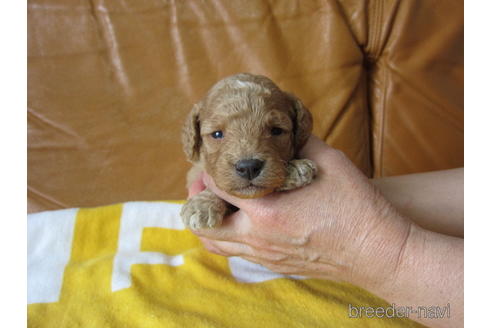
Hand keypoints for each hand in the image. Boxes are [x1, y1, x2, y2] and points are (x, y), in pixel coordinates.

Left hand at [187, 135, 412, 289]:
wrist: (377, 251)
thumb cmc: (356, 207)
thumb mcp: (328, 161)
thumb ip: (298, 142)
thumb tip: (282, 130)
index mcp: (267, 211)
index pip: (218, 187)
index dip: (210, 169)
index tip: (215, 157)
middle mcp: (258, 238)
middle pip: (205, 222)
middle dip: (198, 198)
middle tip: (203, 182)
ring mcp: (265, 256)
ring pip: (216, 244)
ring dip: (209, 221)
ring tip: (215, 202)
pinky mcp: (274, 265)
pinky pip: (236, 253)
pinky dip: (227, 236)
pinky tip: (239, 220)